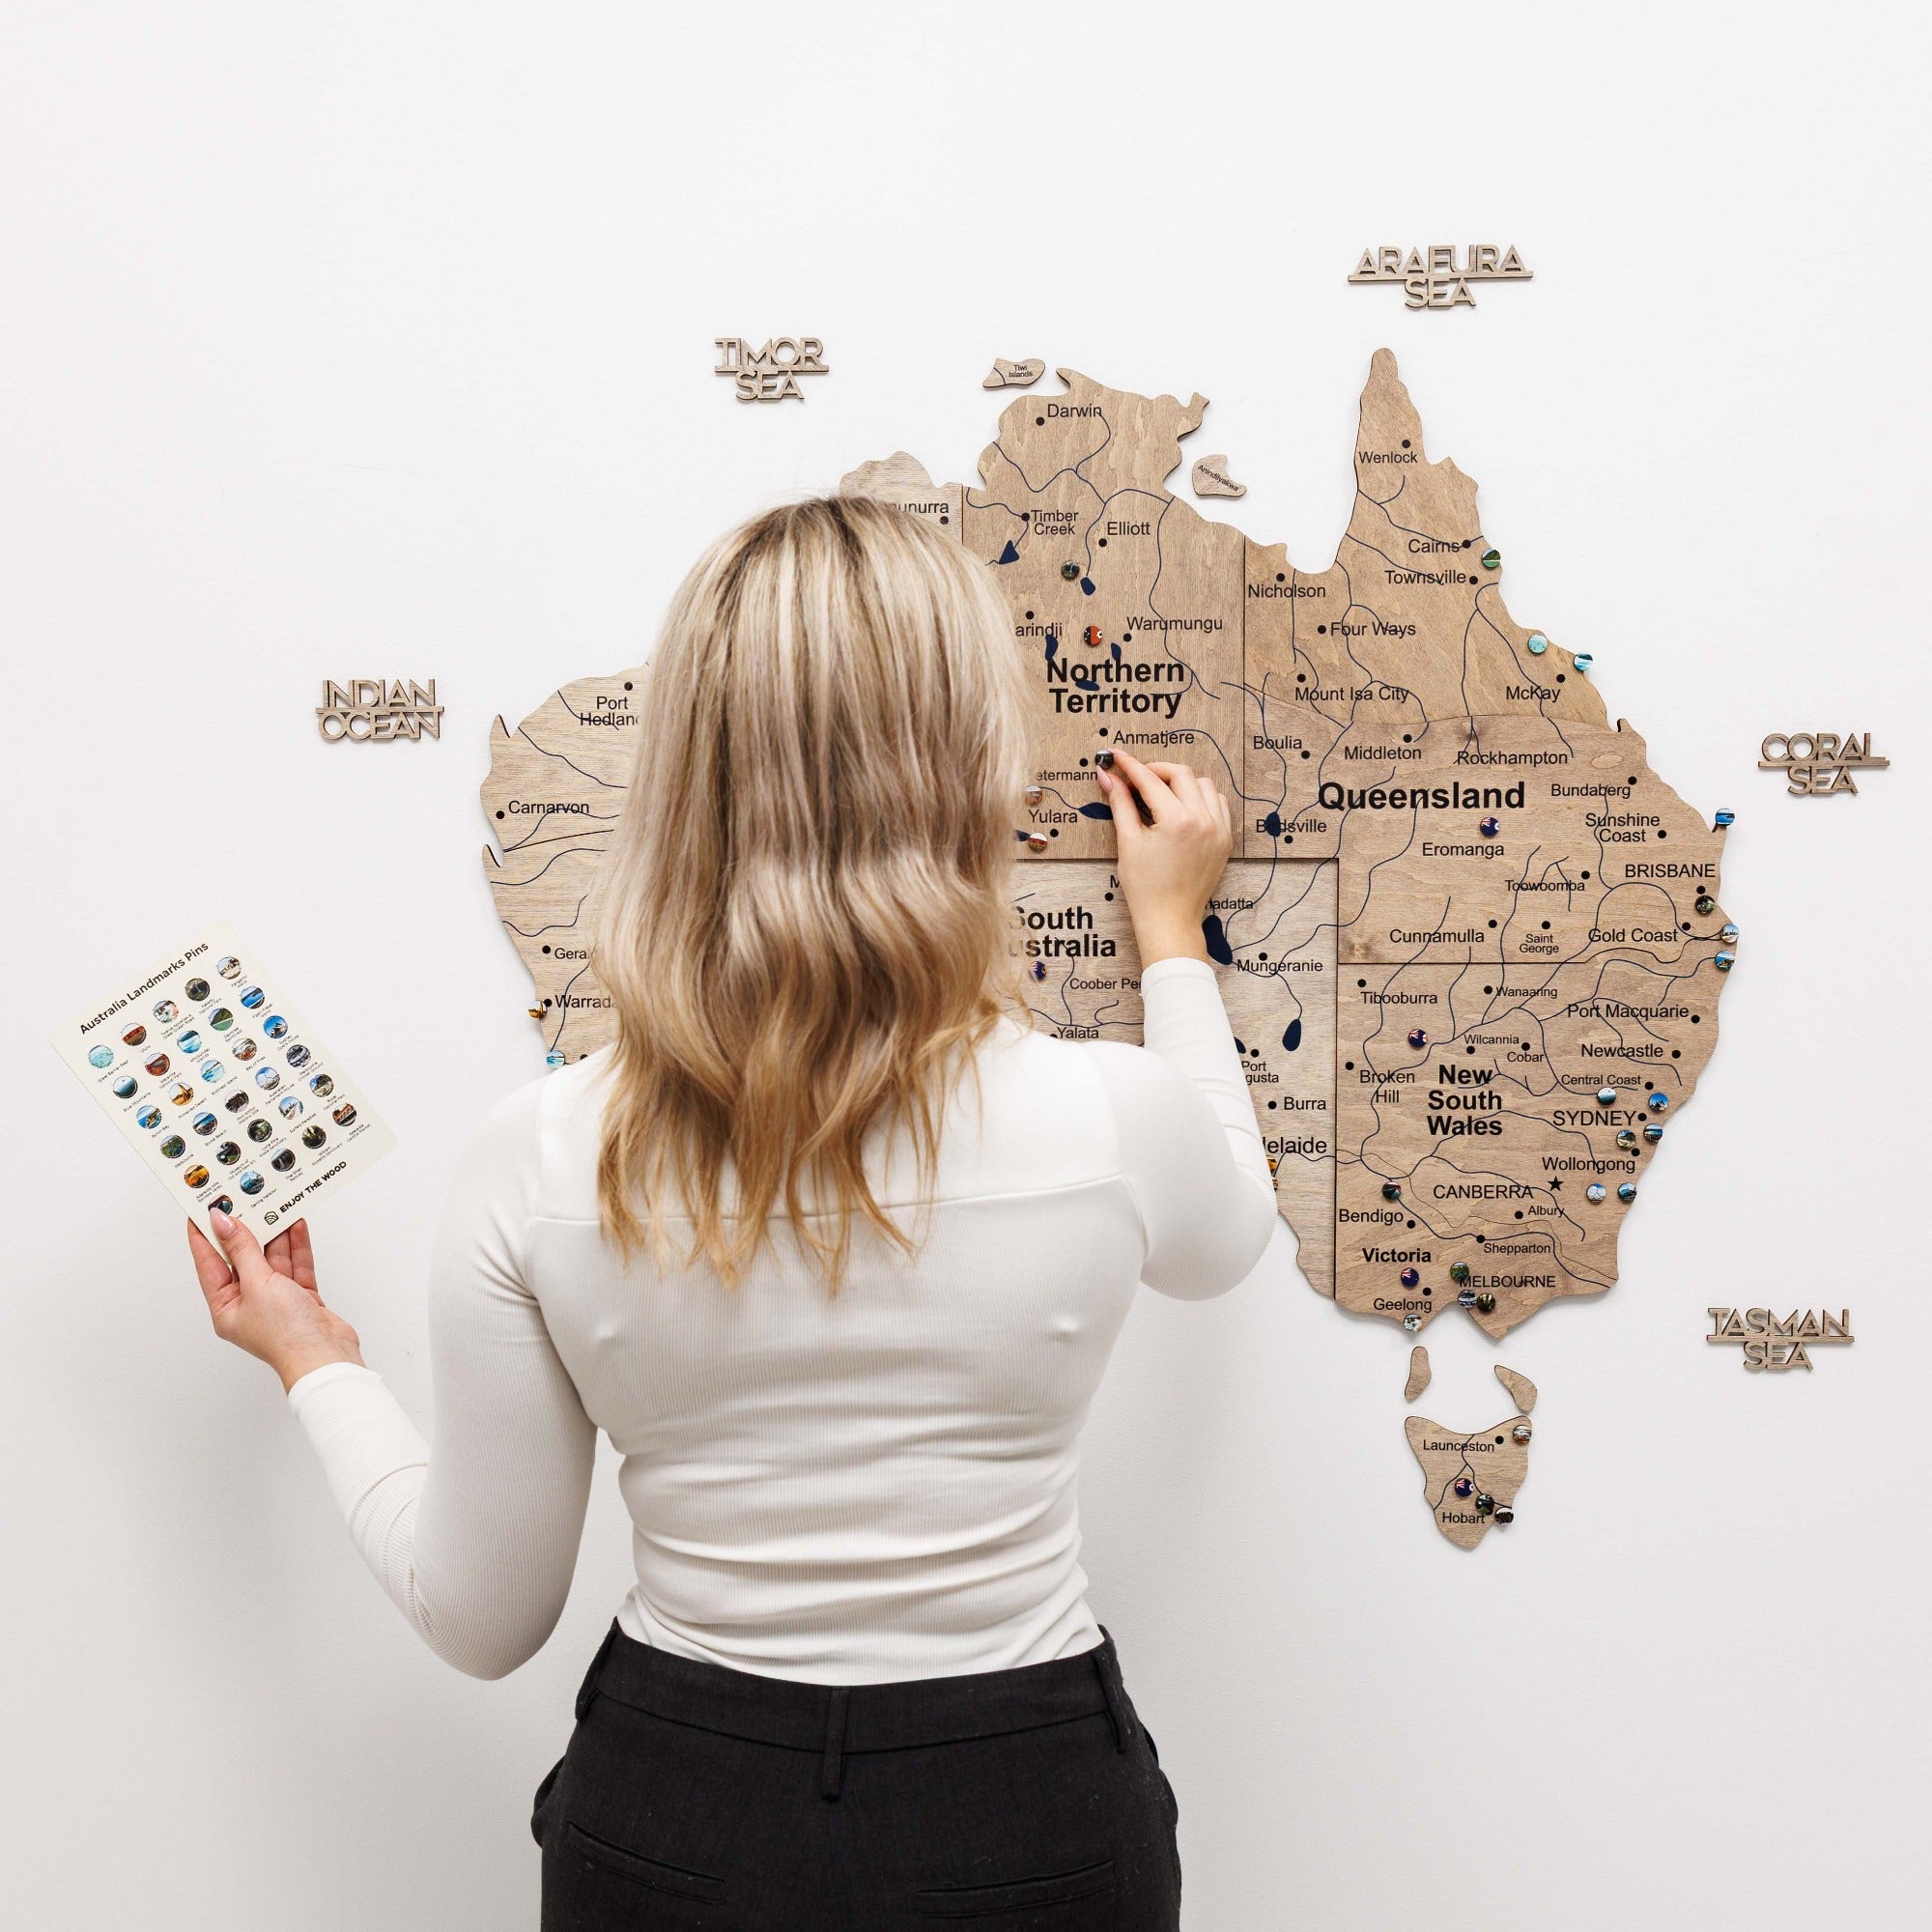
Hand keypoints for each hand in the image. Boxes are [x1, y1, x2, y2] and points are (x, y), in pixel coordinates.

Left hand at [187, 1210, 363, 1392]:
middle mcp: (248, 1303)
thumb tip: (224, 1223)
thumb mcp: (257, 1284)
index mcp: (225, 1307)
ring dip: (275, 1234)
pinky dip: (296, 1246)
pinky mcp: (301, 1297)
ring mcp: (276, 1300)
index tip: (201, 1208)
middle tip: (242, 1200)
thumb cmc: (285, 1334)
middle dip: (246, 1230)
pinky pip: (296, 1265)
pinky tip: (295, 1225)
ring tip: (274, 1205)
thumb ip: (243, 1250)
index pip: (209, 1263)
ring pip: (272, 1258)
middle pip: (242, 1258)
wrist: (325, 1355)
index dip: (204, 1235)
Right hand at [1097, 749, 1232, 964]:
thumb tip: (1108, 776)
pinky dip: (1201, 798)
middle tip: (1137, 777)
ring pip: (1204, 785)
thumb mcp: (1128, 842)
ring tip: (1161, 795)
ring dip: (1181, 782)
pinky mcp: (1224, 839)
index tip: (1117, 756)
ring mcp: (1218, 829)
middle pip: (1181, 773)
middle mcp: (1203, 820)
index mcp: (1177, 820)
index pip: (1150, 780)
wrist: (1169, 919)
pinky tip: (1182, 808)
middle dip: (1156, 770)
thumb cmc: (1145, 887)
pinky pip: (1218, 804)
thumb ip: (1120, 803)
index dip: (1131, 765)